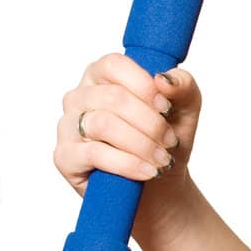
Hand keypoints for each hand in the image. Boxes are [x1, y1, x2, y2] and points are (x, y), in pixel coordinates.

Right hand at [54, 51, 201, 198]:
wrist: (161, 185)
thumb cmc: (166, 140)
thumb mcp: (185, 108)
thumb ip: (182, 85)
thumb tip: (163, 79)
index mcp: (102, 75)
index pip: (114, 65)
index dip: (143, 86)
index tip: (167, 107)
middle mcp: (80, 96)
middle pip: (113, 97)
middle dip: (150, 123)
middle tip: (170, 141)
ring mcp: (67, 126)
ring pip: (103, 124)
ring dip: (141, 144)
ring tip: (162, 159)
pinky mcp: (65, 156)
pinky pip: (94, 154)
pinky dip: (128, 163)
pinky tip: (147, 171)